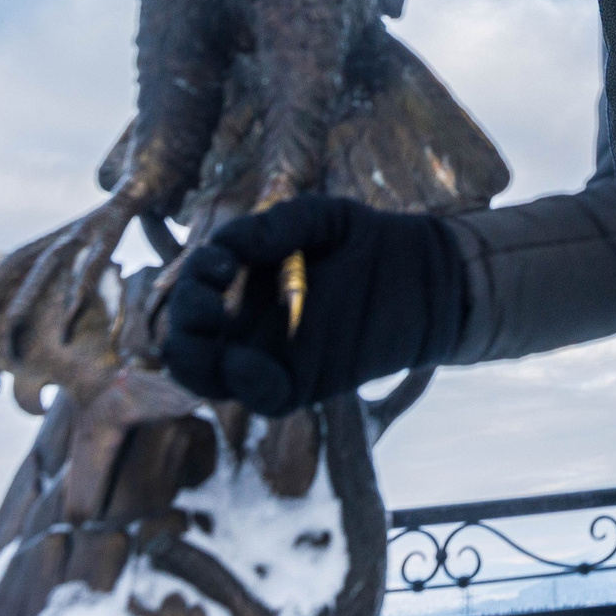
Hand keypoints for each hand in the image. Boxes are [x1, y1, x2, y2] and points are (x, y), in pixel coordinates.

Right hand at [159, 194, 466, 416]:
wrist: (434, 274)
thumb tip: (228, 244)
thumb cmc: (374, 241)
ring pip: (211, 378)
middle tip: (206, 295)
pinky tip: (244, 361)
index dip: (192, 281)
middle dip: (181, 320)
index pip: (195, 298)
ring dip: (193, 356)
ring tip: (210, 321)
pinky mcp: (309, 381)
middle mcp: (255, 329)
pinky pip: (263, 397)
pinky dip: (244, 383)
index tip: (223, 260)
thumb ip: (277, 224)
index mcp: (248, 291)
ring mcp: (278, 358)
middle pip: (189, 343)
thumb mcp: (322, 218)